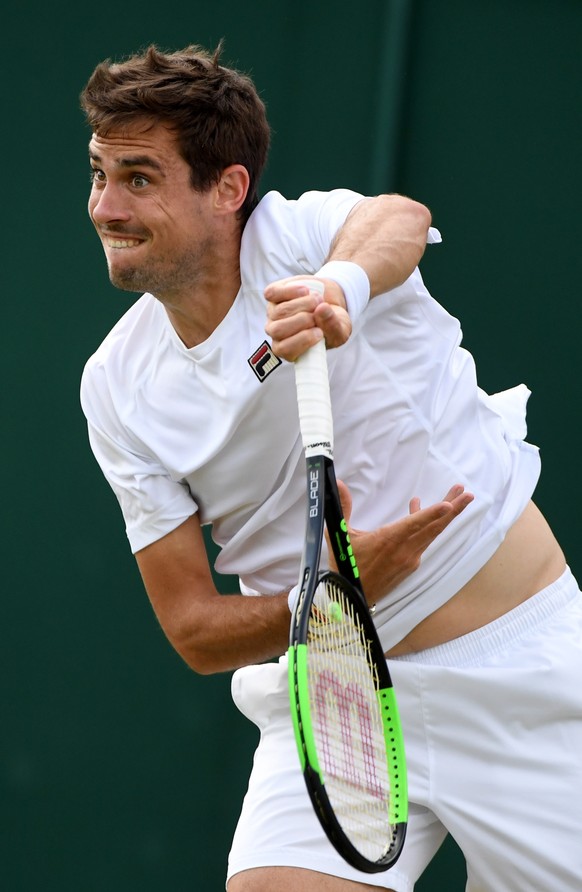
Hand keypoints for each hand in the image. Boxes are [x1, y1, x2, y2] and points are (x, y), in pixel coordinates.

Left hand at [264, 276, 351, 360]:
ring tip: (318, 300)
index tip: (320, 333)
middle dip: (303, 320)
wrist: (329, 300)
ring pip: (280, 311)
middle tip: (319, 313)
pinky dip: (291, 290)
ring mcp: (273, 313)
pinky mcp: (273, 295)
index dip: (302, 340)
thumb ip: (333, 326)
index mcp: (289, 349)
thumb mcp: (341, 330)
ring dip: (303, 304)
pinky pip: (272, 293)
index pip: (283, 350)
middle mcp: (277, 333)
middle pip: (278, 330)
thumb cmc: (332, 322)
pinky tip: (305, 290)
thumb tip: (321, 309)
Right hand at [330, 481, 474, 605]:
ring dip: (446, 516)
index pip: (413, 524)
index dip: (431, 514)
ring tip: (457, 498)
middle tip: (467, 493)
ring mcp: (410, 558)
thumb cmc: (345, 565)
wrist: (352, 596)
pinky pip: (423, 541)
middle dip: (452, 509)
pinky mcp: (411, 564)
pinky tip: (419, 510)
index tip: (448, 505)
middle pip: (433, 527)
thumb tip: (338, 483)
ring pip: (432, 534)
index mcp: (388, 541)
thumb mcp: (340, 535)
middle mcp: (404, 550)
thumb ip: (342, 507)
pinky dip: (427, 525)